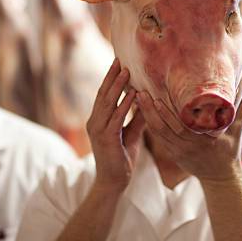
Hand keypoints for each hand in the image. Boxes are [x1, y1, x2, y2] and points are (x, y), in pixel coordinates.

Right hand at [87, 58, 143, 192]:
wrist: (114, 181)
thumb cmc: (122, 158)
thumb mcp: (131, 133)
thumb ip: (137, 118)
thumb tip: (147, 101)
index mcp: (98, 120)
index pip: (104, 95)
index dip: (110, 78)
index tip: (118, 63)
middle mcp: (94, 122)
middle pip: (103, 94)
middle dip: (112, 77)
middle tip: (120, 60)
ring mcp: (98, 130)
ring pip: (108, 103)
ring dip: (118, 86)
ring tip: (126, 71)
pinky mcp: (105, 139)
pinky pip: (116, 118)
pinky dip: (124, 105)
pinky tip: (133, 94)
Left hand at [140, 82, 241, 181]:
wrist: (221, 178)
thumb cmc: (231, 151)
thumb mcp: (238, 130)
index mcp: (202, 141)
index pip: (180, 125)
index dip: (166, 112)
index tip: (157, 96)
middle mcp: (187, 147)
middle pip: (163, 128)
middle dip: (150, 110)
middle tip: (140, 92)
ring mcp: (178, 152)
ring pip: (157, 133)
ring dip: (146, 116)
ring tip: (138, 98)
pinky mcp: (173, 155)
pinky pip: (158, 139)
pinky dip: (149, 125)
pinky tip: (142, 112)